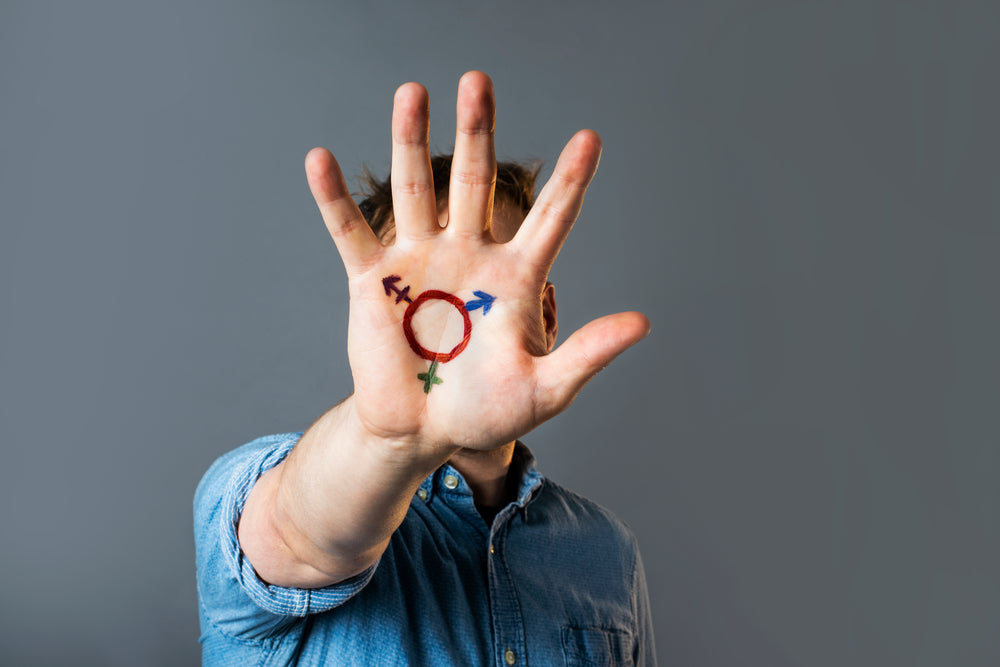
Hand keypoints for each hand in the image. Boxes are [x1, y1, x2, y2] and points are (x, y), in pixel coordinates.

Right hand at [305, 72, 649, 458]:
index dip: (572, 180)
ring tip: (413, 91)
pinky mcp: (374, 280)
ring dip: (411, 141)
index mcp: (516, 276)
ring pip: (416, 189)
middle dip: (477, 132)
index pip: (552, 217)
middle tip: (477, 82)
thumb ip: (587, 354)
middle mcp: (470, 254)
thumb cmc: (487, 413)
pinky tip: (321, 159)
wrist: (422, 432)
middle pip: (476, 180)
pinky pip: (351, 233)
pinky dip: (333, 199)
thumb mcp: (544, 389)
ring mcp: (420, 261)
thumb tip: (642, 323)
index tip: (592, 138)